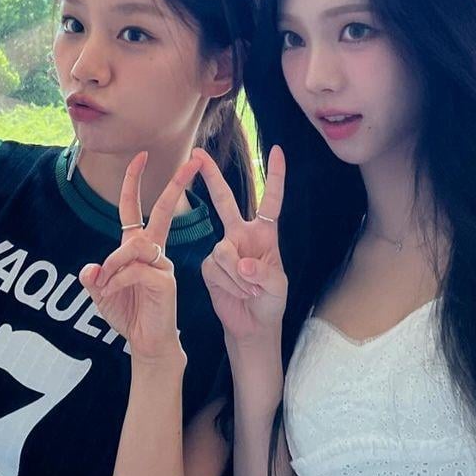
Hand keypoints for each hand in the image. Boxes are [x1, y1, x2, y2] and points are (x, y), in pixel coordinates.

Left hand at [78, 150, 200, 363]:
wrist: (146, 343)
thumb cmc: (128, 315)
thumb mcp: (101, 294)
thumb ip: (94, 279)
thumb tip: (91, 269)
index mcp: (138, 248)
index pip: (135, 208)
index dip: (135, 181)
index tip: (141, 156)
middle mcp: (153, 251)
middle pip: (166, 211)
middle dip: (177, 185)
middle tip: (191, 162)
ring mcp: (162, 265)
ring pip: (135, 246)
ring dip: (115, 263)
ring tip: (107, 285)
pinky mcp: (165, 281)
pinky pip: (134, 271)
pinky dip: (116, 282)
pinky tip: (111, 294)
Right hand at [196, 144, 287, 345]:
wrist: (253, 325)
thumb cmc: (271, 301)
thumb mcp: (278, 287)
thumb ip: (263, 273)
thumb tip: (242, 263)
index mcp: (264, 233)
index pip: (271, 200)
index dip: (275, 176)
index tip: (277, 150)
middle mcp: (241, 235)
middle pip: (225, 200)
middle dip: (212, 177)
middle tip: (198, 154)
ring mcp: (223, 249)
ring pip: (223, 251)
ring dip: (238, 276)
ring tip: (250, 290)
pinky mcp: (208, 266)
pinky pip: (214, 268)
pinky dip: (228, 283)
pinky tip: (236, 292)